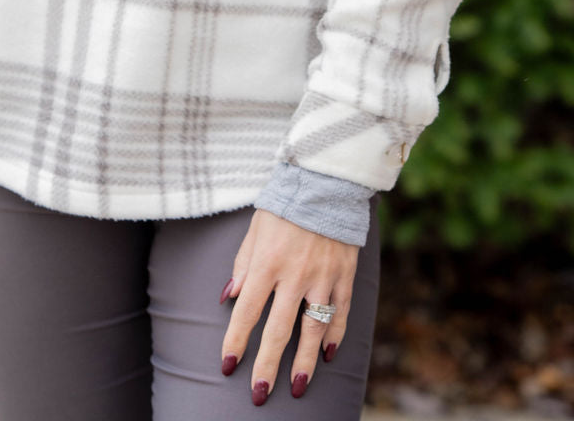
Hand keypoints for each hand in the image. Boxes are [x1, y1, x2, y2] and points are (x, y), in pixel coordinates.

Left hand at [220, 208, 358, 405]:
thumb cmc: (284, 203)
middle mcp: (295, 274)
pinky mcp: (344, 275)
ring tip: (296, 388)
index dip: (236, 341)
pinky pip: (340, 313)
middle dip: (267, 366)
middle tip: (259, 394)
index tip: (228, 366)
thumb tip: (230, 298)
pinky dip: (335, 336)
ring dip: (304, 363)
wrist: (326, 180)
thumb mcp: (255, 228)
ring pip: (313, 330)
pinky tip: (329, 356)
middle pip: (278, 330)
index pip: (247, 312)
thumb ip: (243, 264)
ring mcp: (323, 277)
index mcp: (267, 262)